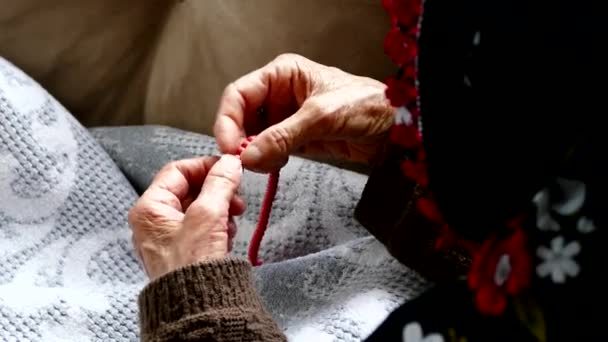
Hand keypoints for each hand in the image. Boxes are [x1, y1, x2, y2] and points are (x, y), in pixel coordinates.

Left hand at [128, 155, 244, 279]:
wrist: (196, 308)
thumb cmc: (192, 265)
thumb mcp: (208, 216)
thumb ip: (219, 184)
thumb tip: (230, 162)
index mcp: (150, 208)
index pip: (178, 170)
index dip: (206, 166)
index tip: (230, 168)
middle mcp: (154, 221)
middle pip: (189, 189)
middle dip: (217, 191)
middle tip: (237, 198)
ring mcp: (167, 237)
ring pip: (198, 208)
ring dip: (220, 209)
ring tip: (233, 221)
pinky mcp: (181, 251)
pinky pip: (200, 228)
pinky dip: (216, 226)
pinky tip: (227, 236)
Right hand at [214, 53, 394, 172]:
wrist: (395, 129)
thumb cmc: (366, 105)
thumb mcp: (321, 116)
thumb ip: (283, 136)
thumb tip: (248, 156)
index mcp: (283, 74)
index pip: (239, 94)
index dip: (228, 120)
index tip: (229, 147)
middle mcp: (280, 93)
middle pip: (242, 117)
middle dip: (240, 140)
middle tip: (244, 162)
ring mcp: (287, 117)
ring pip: (254, 137)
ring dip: (254, 153)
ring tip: (265, 164)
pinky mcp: (296, 138)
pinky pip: (270, 150)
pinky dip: (267, 160)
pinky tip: (274, 165)